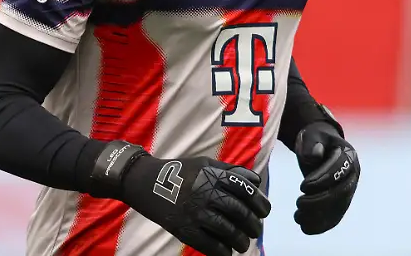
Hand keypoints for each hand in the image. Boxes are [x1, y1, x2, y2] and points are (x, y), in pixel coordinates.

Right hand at [121, 155, 270, 255]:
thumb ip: (230, 171)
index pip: (245, 190)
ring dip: (241, 240)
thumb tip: (256, 182)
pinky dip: (222, 251)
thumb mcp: (205, 163)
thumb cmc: (180, 171)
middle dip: (253, 225)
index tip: (264, 212)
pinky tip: (228, 252)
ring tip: (244, 244)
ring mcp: (195, 212)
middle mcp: (207, 193)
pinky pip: (209, 244)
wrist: (146, 182)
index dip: (259, 203)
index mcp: (214, 175)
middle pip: (239, 212)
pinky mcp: (184, 229)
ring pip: (227, 230)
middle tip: (256, 230)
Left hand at [293, 122, 359, 234]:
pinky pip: (335, 217)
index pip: (339, 170)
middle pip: (341, 192)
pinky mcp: (342, 202)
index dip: (322, 180)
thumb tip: (314, 155)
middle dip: (319, 201)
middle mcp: (353, 174)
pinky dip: (321, 225)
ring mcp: (349, 189)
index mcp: (348, 155)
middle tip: (298, 203)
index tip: (302, 186)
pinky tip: (304, 227)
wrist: (319, 147)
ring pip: (338, 208)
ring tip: (297, 217)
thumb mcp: (310, 136)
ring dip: (318, 216)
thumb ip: (311, 144)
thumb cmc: (313, 140)